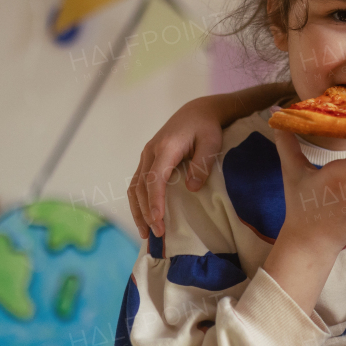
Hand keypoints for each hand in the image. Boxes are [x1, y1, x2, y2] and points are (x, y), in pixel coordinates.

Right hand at [127, 96, 226, 239]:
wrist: (197, 112)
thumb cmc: (207, 127)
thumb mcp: (211, 143)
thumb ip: (202, 165)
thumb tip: (192, 188)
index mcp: (165, 148)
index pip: (155, 179)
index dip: (154, 202)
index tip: (157, 221)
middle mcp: (150, 152)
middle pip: (141, 186)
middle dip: (146, 212)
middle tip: (156, 234)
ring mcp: (146, 155)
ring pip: (134, 186)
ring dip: (138, 210)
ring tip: (146, 232)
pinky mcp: (148, 159)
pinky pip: (138, 183)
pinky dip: (139, 201)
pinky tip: (144, 216)